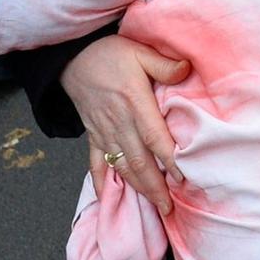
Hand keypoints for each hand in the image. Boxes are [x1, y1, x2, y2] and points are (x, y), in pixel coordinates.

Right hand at [62, 34, 192, 213]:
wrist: (72, 57)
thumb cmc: (109, 53)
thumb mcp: (140, 51)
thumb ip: (164, 64)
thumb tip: (187, 69)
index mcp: (134, 102)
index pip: (154, 136)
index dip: (167, 159)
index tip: (181, 178)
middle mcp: (118, 122)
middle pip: (139, 160)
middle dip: (155, 187)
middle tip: (170, 208)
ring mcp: (103, 131)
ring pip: (122, 166)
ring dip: (137, 188)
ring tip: (153, 207)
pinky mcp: (92, 135)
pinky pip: (96, 163)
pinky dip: (102, 182)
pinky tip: (108, 200)